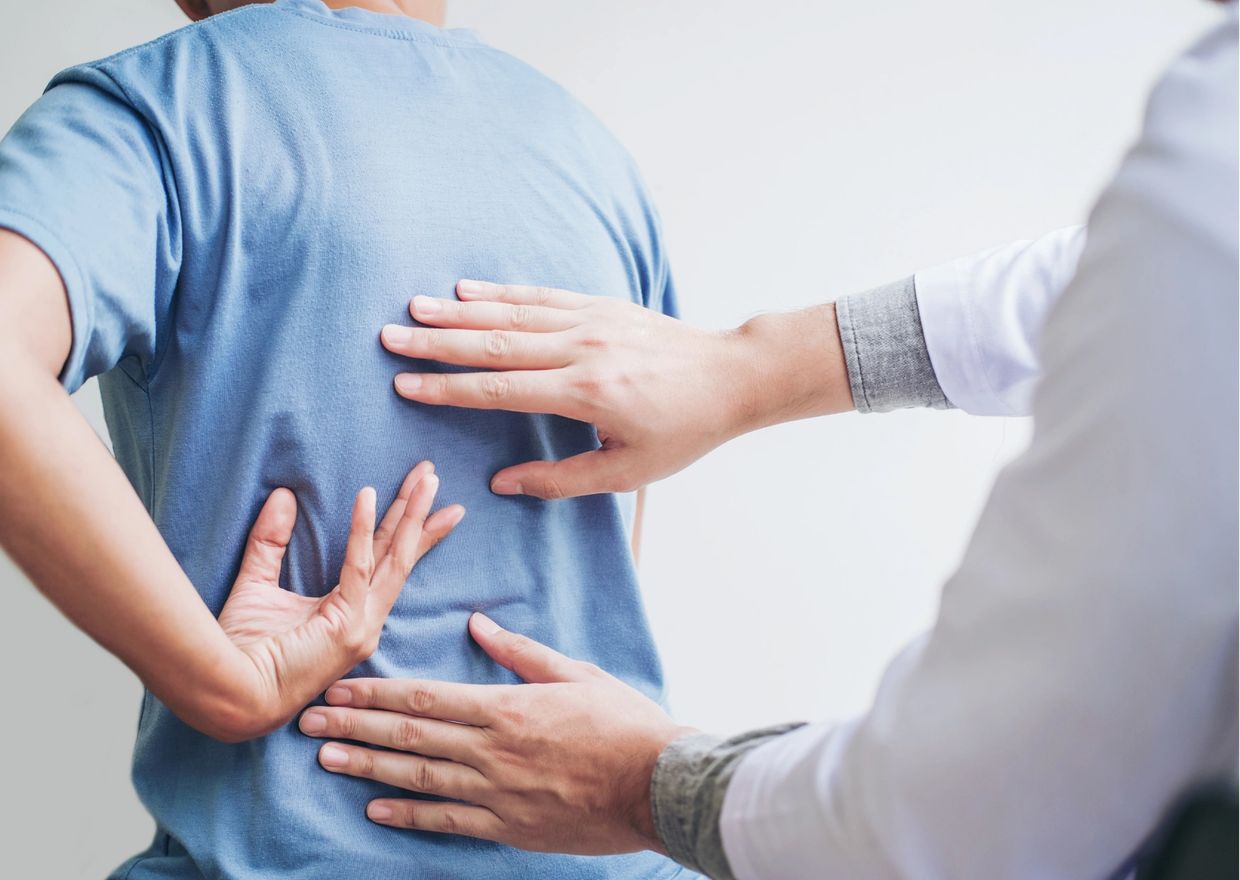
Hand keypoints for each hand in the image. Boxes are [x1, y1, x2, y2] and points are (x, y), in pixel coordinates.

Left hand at [216, 462, 463, 740]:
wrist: (229, 694)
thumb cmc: (239, 651)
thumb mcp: (257, 585)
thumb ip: (270, 542)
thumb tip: (283, 495)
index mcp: (352, 615)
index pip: (387, 562)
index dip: (406, 528)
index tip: (423, 496)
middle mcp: (366, 621)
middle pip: (401, 555)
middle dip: (419, 513)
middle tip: (433, 475)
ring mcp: (361, 626)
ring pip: (395, 558)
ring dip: (410, 514)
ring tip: (426, 478)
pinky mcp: (347, 626)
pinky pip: (359, 567)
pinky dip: (362, 529)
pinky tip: (367, 495)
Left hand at [298, 613, 696, 854]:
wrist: (658, 784)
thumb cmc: (623, 723)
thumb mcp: (576, 673)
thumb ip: (522, 652)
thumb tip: (479, 624)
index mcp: (506, 707)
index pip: (425, 698)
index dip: (376, 694)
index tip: (338, 688)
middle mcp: (492, 750)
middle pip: (409, 736)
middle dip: (355, 726)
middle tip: (309, 721)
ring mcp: (497, 792)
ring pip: (418, 779)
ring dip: (369, 768)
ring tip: (326, 760)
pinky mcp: (509, 826)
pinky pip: (448, 821)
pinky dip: (410, 816)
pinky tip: (375, 810)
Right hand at [380, 281, 850, 498]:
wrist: (731, 377)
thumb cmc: (682, 431)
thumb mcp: (627, 472)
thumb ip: (561, 479)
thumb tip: (503, 484)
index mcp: (587, 394)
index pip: (502, 390)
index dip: (450, 390)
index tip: (406, 386)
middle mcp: (583, 350)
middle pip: (496, 344)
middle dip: (438, 343)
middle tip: (390, 338)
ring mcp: (592, 321)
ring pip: (513, 313)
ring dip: (460, 311)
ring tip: (414, 309)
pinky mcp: (602, 305)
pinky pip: (542, 296)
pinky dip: (502, 292)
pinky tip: (467, 290)